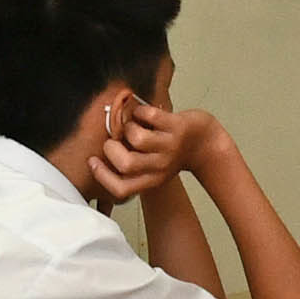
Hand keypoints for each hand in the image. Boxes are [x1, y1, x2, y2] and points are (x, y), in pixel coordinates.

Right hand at [93, 99, 224, 204]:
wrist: (206, 144)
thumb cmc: (174, 152)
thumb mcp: (154, 166)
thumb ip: (133, 162)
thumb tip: (103, 146)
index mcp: (151, 179)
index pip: (121, 188)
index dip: (102, 176)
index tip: (93, 161)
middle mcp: (160, 167)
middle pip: (126, 164)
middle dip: (112, 148)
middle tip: (115, 139)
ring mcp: (170, 147)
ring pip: (137, 138)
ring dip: (128, 126)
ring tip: (132, 124)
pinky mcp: (177, 127)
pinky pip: (149, 115)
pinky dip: (140, 110)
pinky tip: (143, 112)